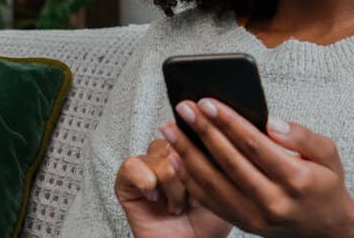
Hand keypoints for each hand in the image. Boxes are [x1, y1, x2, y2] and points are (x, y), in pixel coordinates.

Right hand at [114, 138, 231, 237]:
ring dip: (171, 186)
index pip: (191, 128)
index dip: (196, 140)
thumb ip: (219, 156)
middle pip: (175, 140)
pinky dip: (145, 182)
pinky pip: (131, 166)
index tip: (203, 160)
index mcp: (192, 152)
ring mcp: (147, 169)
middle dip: (188, 172)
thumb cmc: (208, 225)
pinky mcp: (126, 183)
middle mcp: (168, 157)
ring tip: (176, 205)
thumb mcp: (226, 185)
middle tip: (191, 198)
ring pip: (158, 155)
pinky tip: (155, 197)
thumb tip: (215, 128)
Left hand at [159, 99, 353, 237]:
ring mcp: (255, 216)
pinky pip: (210, 200)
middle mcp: (272, 200)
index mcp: (296, 179)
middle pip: (229, 161)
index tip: (207, 102)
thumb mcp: (328, 154)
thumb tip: (271, 122)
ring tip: (171, 129)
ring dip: (188, 153)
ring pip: (213, 182)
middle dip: (203, 131)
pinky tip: (177, 158)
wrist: (325, 229)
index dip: (227, 122)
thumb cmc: (324, 185)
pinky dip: (190, 178)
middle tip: (184, 108)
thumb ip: (301, 135)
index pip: (254, 145)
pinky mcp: (243, 223)